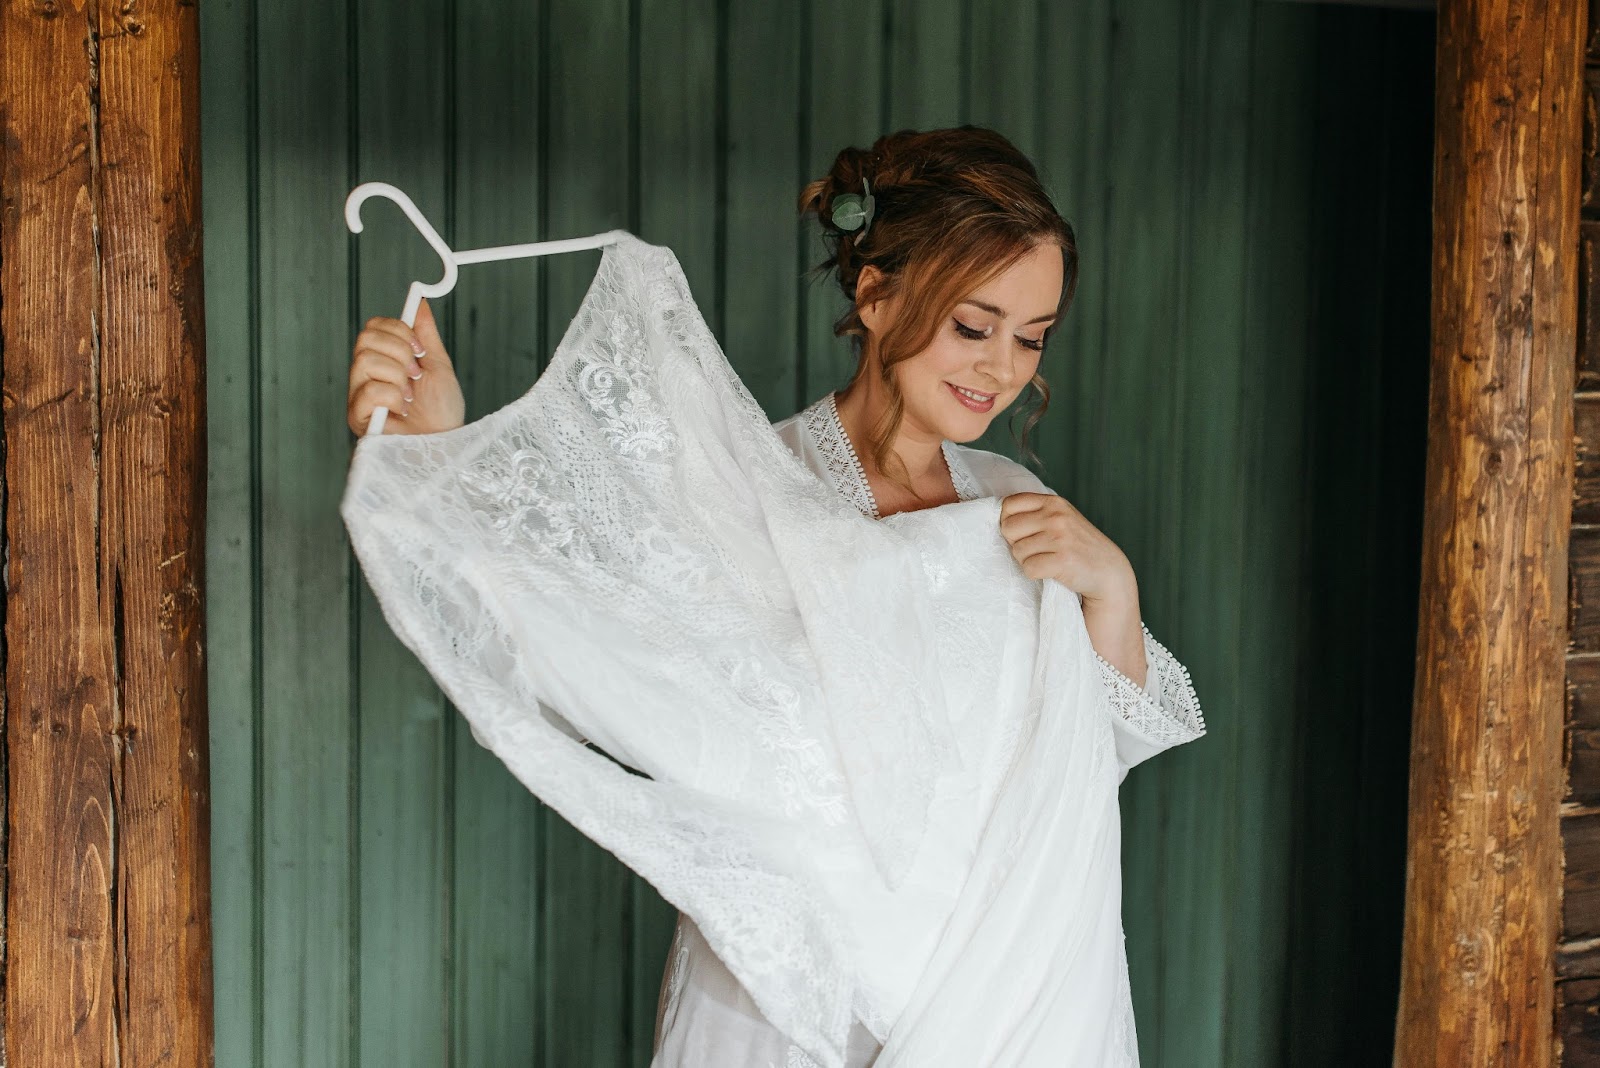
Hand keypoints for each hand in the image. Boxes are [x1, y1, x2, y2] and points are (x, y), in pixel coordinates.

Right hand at [347, 297, 464, 436]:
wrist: (446, 445)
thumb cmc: (442, 412)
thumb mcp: (439, 366)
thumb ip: (426, 335)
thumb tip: (419, 302)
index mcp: (383, 361)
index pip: (373, 327)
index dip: (398, 331)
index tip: (420, 349)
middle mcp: (366, 375)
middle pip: (365, 339)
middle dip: (400, 353)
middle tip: (416, 374)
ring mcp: (359, 396)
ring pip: (365, 362)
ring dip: (398, 377)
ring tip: (410, 397)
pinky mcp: (357, 417)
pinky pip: (368, 390)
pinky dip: (393, 398)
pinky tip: (403, 411)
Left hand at [1000, 491, 1146, 683]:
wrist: (1109, 573)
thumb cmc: (1078, 547)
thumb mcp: (1061, 519)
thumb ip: (1035, 514)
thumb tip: (998, 517)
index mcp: (1053, 502)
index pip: (1008, 505)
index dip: (1009, 522)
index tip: (1023, 534)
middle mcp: (1056, 515)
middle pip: (1008, 528)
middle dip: (1017, 543)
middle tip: (1037, 551)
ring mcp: (1060, 537)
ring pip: (1017, 551)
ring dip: (1028, 560)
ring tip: (1048, 561)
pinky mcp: (1062, 560)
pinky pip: (1028, 568)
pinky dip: (1035, 574)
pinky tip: (1051, 572)